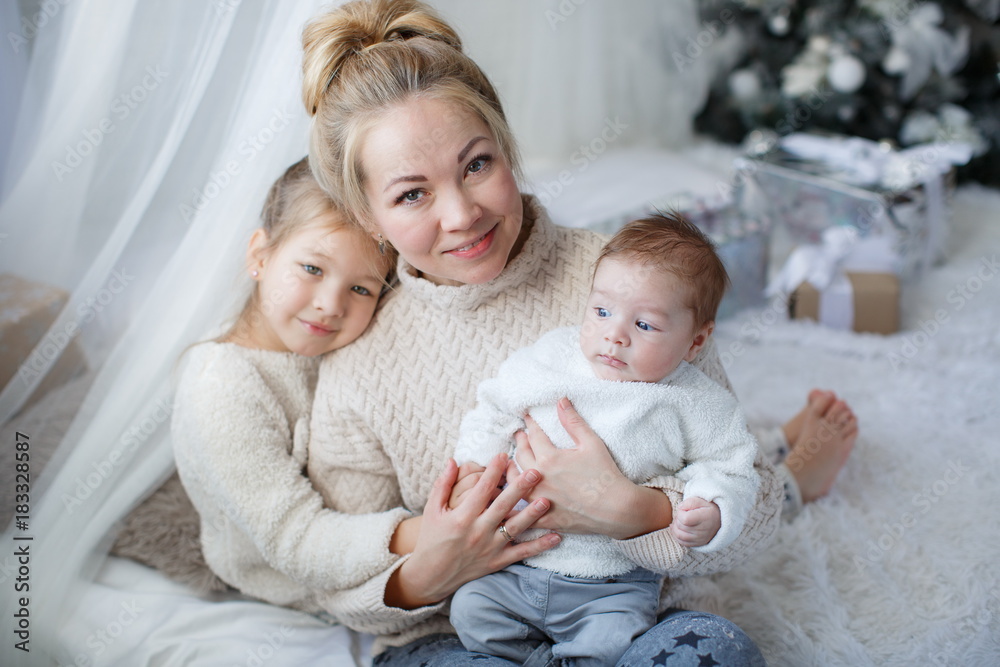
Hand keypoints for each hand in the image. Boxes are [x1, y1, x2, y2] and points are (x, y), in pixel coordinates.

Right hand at [385, 454, 560, 609]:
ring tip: (547, 501)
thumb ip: (443, 484)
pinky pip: (521, 554)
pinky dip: (539, 546)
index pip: (482, 488)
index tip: (504, 455)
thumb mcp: (432, 510)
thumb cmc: (431, 539)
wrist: (430, 576)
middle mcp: (478, 532)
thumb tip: (454, 460)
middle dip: (520, 488)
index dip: (493, 470)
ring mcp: (489, 548)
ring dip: (532, 515)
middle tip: (536, 472)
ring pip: (515, 529)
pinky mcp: (497, 562)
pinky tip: (556, 537)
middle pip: (503, 505)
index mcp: (462, 517)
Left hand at [513, 398, 671, 539]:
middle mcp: (539, 478)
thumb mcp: (591, 443)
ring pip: (514, 481)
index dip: (530, 424)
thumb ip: (573, 421)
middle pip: (521, 455)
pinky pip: (521, 507)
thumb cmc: (605, 474)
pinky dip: (515, 498)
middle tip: (519, 435)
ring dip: (511, 467)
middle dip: (520, 441)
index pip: (534, 435)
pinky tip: (513, 494)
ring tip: (512, 461)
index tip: (526, 417)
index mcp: (549, 458)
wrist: (617, 509)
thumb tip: (560, 401)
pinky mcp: (542, 517)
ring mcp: (539, 499)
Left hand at [669, 497, 720, 547]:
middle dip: (677, 519)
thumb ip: (690, 502)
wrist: (720, 520)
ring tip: (678, 520)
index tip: (684, 509)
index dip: (680, 513)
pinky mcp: (698, 544)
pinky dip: (676, 536)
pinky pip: (682, 542)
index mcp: (705, 518)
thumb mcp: (701, 500)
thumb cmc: (708, 508)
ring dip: (675, 527)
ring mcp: (700, 539)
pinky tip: (677, 528)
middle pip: (681, 527)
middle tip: (681, 514)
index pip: (685, 519)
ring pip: (679, 536)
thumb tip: (680, 508)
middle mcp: (703, 531)